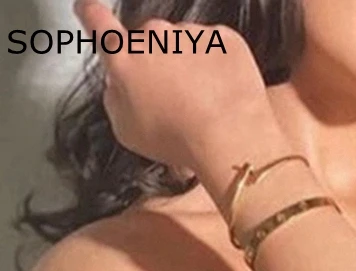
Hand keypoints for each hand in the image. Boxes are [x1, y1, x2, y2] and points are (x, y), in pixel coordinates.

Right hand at [72, 0, 277, 172]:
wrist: (229, 135)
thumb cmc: (179, 138)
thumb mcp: (127, 130)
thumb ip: (116, 97)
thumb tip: (119, 85)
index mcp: (125, 57)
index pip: (97, 21)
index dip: (91, 14)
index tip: (90, 11)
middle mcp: (156, 36)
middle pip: (150, 42)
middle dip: (157, 64)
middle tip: (172, 100)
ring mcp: (192, 34)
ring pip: (186, 45)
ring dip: (191, 67)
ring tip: (203, 105)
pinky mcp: (224, 39)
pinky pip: (217, 49)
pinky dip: (219, 68)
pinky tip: (222, 95)